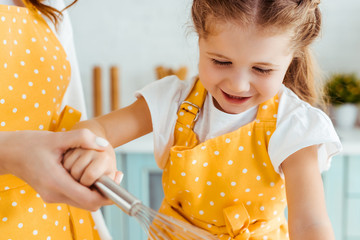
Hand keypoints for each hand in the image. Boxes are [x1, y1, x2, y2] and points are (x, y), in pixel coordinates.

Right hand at [0, 129, 114, 210]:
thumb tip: (103, 144)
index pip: (89, 199)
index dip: (107, 194)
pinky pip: (76, 196)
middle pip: (88, 204)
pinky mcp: (53, 193)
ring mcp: (53, 196)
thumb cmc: (29, 145)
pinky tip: (91, 174)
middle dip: (105, 192)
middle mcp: (54, 194)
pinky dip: (87, 188)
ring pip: (83, 201)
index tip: (118, 180)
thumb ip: (82, 138)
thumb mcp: (57, 137)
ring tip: (105, 173)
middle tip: (115, 175)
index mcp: (56, 182)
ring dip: (96, 190)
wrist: (9, 153)